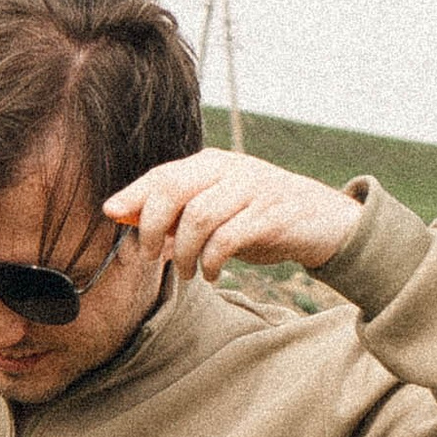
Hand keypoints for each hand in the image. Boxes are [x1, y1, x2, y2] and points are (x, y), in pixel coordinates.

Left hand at [102, 151, 361, 283]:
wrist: (325, 221)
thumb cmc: (262, 218)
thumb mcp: (219, 210)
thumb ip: (180, 214)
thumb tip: (131, 223)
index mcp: (212, 164)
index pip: (164, 174)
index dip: (134, 194)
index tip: (112, 214)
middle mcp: (231, 169)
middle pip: (174, 189)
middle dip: (152, 225)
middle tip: (151, 255)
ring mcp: (253, 189)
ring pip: (199, 217)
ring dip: (185, 252)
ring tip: (188, 271)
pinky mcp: (271, 215)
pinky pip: (228, 239)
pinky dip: (212, 261)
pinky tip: (210, 273)